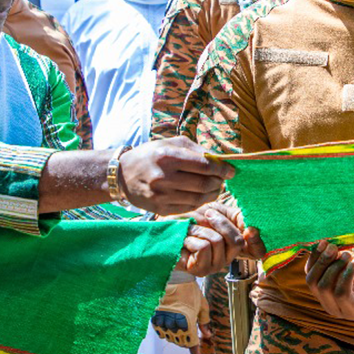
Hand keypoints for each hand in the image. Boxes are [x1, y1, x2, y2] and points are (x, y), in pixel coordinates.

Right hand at [118, 137, 232, 214]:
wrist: (122, 175)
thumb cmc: (151, 155)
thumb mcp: (171, 143)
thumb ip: (196, 150)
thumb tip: (220, 160)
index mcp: (167, 156)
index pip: (204, 165)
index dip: (222, 169)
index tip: (231, 171)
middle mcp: (163, 177)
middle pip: (203, 184)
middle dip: (219, 182)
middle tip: (223, 180)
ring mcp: (161, 195)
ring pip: (199, 198)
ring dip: (213, 194)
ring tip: (215, 187)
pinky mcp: (160, 209)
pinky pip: (188, 207)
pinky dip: (200, 202)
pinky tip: (202, 195)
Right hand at [151, 282, 210, 353]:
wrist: (173, 277)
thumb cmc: (189, 289)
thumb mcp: (202, 304)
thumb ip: (205, 321)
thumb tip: (207, 335)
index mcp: (188, 320)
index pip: (192, 341)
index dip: (195, 352)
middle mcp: (175, 322)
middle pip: (181, 341)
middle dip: (187, 339)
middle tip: (189, 330)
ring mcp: (164, 320)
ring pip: (171, 338)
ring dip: (176, 335)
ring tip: (179, 324)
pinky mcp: (156, 317)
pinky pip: (161, 332)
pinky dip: (167, 331)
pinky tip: (170, 323)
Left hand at [176, 202, 265, 276]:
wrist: (168, 227)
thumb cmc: (193, 219)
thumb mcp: (217, 211)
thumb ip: (235, 216)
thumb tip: (249, 225)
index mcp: (234, 245)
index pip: (257, 251)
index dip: (257, 241)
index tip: (250, 229)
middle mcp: (228, 258)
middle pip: (237, 242)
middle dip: (220, 222)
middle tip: (206, 215)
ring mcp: (214, 266)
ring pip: (217, 242)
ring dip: (200, 228)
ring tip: (191, 230)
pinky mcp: (199, 270)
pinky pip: (203, 247)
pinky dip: (191, 237)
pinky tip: (185, 241)